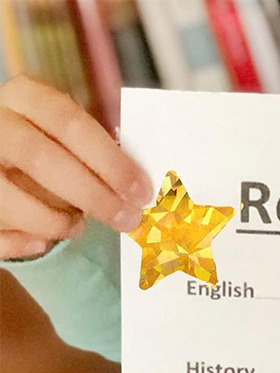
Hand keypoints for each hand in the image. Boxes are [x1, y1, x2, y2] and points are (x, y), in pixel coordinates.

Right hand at [0, 75, 151, 259]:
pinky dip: (24, 243)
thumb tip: (139, 190)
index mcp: (24, 98)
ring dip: (55, 222)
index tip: (142, 192)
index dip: (110, 160)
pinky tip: (41, 241)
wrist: (3, 159)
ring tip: (77, 228)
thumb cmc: (48, 149)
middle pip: (42, 158)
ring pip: (9, 199)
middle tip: (127, 220)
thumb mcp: (69, 140)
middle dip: (93, 196)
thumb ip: (98, 156)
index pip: (69, 122)